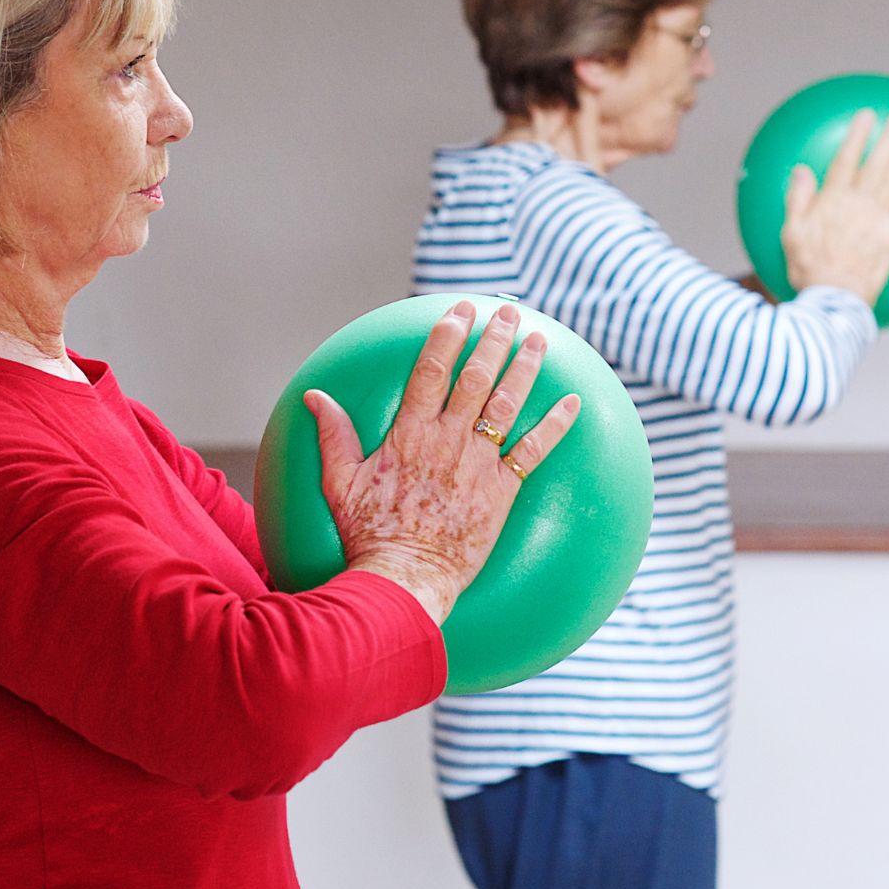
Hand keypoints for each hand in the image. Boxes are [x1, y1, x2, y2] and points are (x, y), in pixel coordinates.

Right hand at [303, 302, 579, 625]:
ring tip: (538, 340)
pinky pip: (535, 451)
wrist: (405, 578)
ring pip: (507, 403)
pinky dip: (556, 425)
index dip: (448, 334)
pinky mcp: (502, 490)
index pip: (432, 368)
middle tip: (507, 312)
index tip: (460, 310)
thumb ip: (333, 434)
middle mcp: (448, 439)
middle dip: (493, 339)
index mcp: (410, 432)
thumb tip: (314, 396)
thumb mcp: (339, 481)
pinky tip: (573, 402)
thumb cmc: (369, 534)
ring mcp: (478, 463)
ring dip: (525, 368)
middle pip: (476, 376)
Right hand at [781, 109, 888, 304]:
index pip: (846, 160)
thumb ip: (797, 199)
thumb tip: (801, 171)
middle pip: (877, 163)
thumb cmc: (808, 268)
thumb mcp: (790, 233)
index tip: (867, 116)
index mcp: (832, 201)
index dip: (857, 136)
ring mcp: (879, 218)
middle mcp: (858, 203)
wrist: (834, 297)